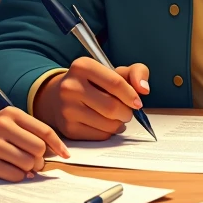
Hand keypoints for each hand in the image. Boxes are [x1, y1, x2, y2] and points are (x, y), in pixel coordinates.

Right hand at [0, 108, 69, 181]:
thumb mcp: (7, 123)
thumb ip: (29, 133)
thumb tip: (55, 152)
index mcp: (11, 114)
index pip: (44, 130)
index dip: (58, 145)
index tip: (66, 155)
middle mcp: (2, 126)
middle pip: (38, 148)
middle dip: (40, 159)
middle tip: (34, 162)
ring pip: (28, 163)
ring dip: (29, 169)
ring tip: (21, 166)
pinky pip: (15, 175)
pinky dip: (18, 176)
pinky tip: (9, 170)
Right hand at [34, 57, 150, 140]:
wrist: (58, 96)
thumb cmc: (93, 83)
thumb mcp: (113, 71)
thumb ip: (136, 72)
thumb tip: (144, 89)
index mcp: (83, 66)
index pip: (115, 83)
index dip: (131, 95)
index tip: (138, 102)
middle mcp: (70, 86)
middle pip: (112, 107)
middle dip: (127, 112)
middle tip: (127, 111)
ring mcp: (67, 109)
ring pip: (107, 124)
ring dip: (119, 124)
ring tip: (116, 117)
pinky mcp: (67, 129)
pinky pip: (99, 136)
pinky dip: (109, 132)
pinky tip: (105, 124)